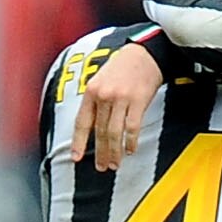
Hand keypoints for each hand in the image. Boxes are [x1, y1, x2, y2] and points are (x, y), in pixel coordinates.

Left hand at [75, 41, 163, 171]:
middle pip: (100, 131)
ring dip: (115, 151)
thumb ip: (95, 101)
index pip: (82, 122)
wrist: (144, 54)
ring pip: (115, 132)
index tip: (76, 158)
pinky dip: (131, 141)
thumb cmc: (122, 68)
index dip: (79, 142)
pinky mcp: (138, 101)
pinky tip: (130, 150)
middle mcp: (104, 96)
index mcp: (92, 91)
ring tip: (115, 164)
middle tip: (101, 167)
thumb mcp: (101, 80)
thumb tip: (91, 126)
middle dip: (100, 152)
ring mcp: (121, 99)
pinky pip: (132, 127)